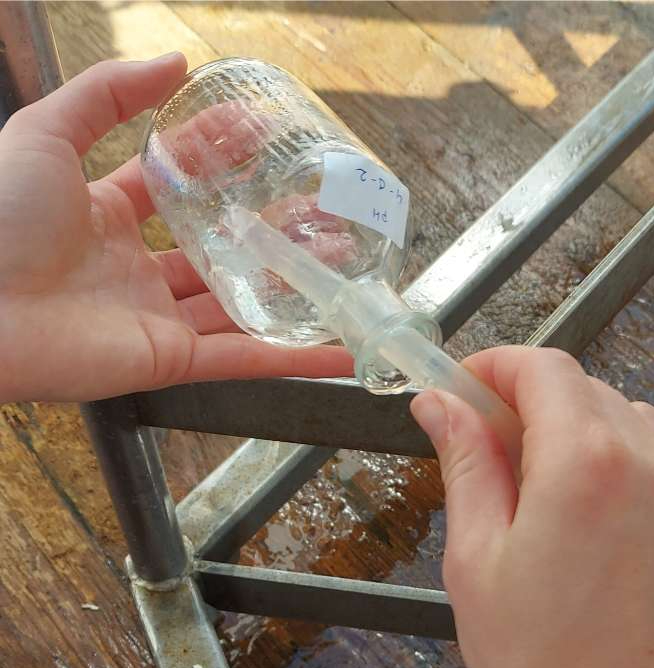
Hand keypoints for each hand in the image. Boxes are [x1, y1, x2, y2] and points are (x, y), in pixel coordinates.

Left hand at [0, 54, 352, 402]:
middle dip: (271, 232)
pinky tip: (339, 350)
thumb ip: (107, 94)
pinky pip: (240, 359)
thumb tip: (175, 60)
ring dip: (292, 292)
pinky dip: (290, 359)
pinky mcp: (168, 360)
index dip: (219, 158)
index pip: (177, 184)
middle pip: (218, 250)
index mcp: (105, 216)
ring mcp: (154, 318)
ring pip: (238, 305)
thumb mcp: (46, 134)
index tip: (265, 134)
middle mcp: (136, 270)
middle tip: (323, 212)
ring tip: (347, 272)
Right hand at [412, 346, 653, 667]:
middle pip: (589, 392)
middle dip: (534, 403)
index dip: (496, 367)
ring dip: (595, 430)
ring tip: (556, 481)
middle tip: (491, 446)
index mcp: (584, 462)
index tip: (464, 389)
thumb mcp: (475, 560)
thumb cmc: (534, 664)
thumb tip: (442, 403)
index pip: (542, 371)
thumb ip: (466, 465)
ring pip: (644, 423)